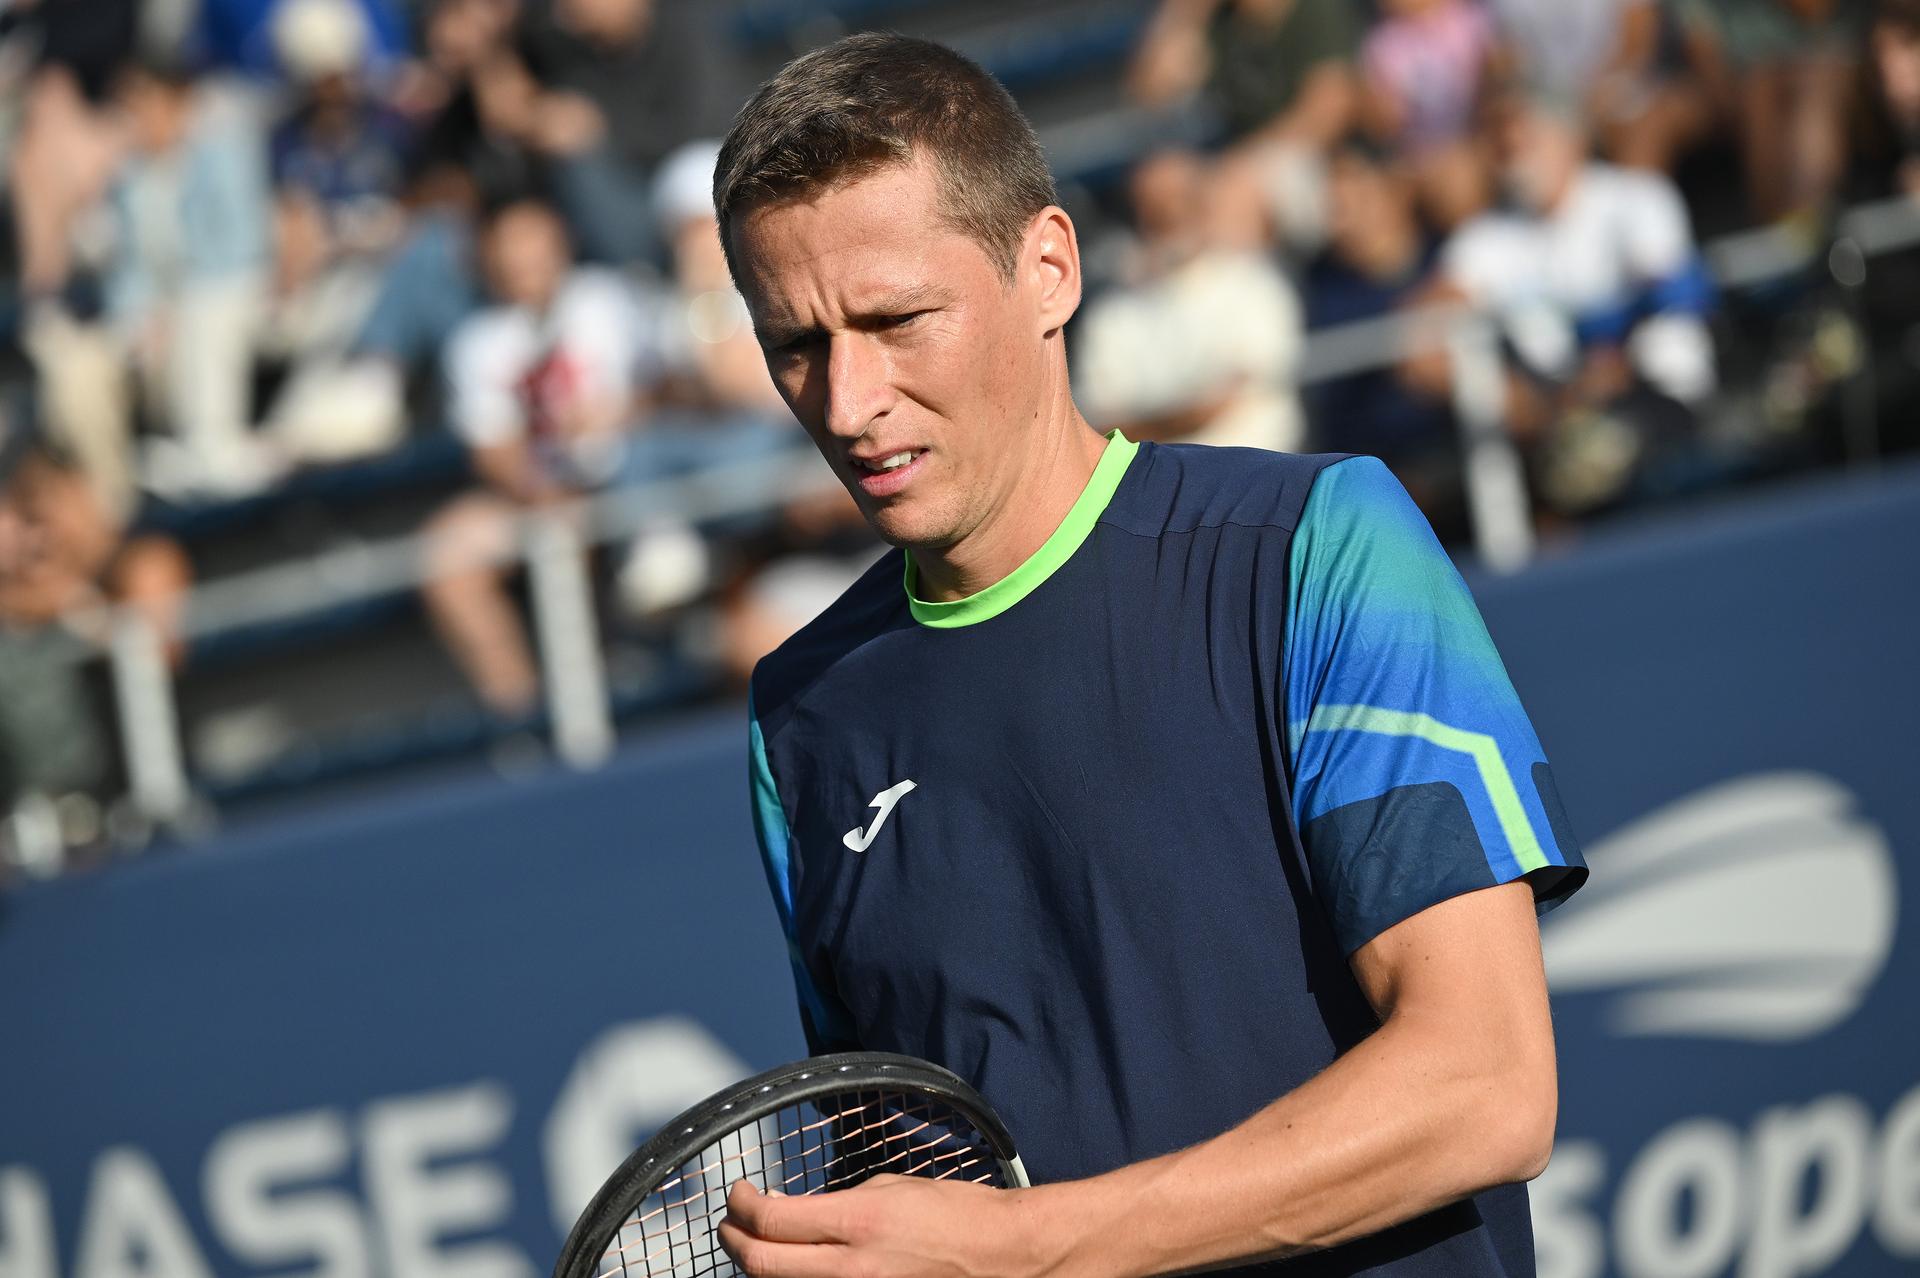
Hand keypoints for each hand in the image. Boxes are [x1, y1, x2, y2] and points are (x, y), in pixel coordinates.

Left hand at [717, 1175, 1056, 1277]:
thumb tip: (801, 1211)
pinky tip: (796, 1265)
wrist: (1000, 1256)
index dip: (742, 1205)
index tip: (739, 1192)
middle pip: (762, 1263)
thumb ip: (841, 1202)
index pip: (773, 1220)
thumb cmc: (956, 1214)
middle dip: (734, 1238)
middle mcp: (853, 1266)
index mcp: (860, 1220)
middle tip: (730, 1221)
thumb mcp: (893, 1188)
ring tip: (756, 1245)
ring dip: (760, 1264)